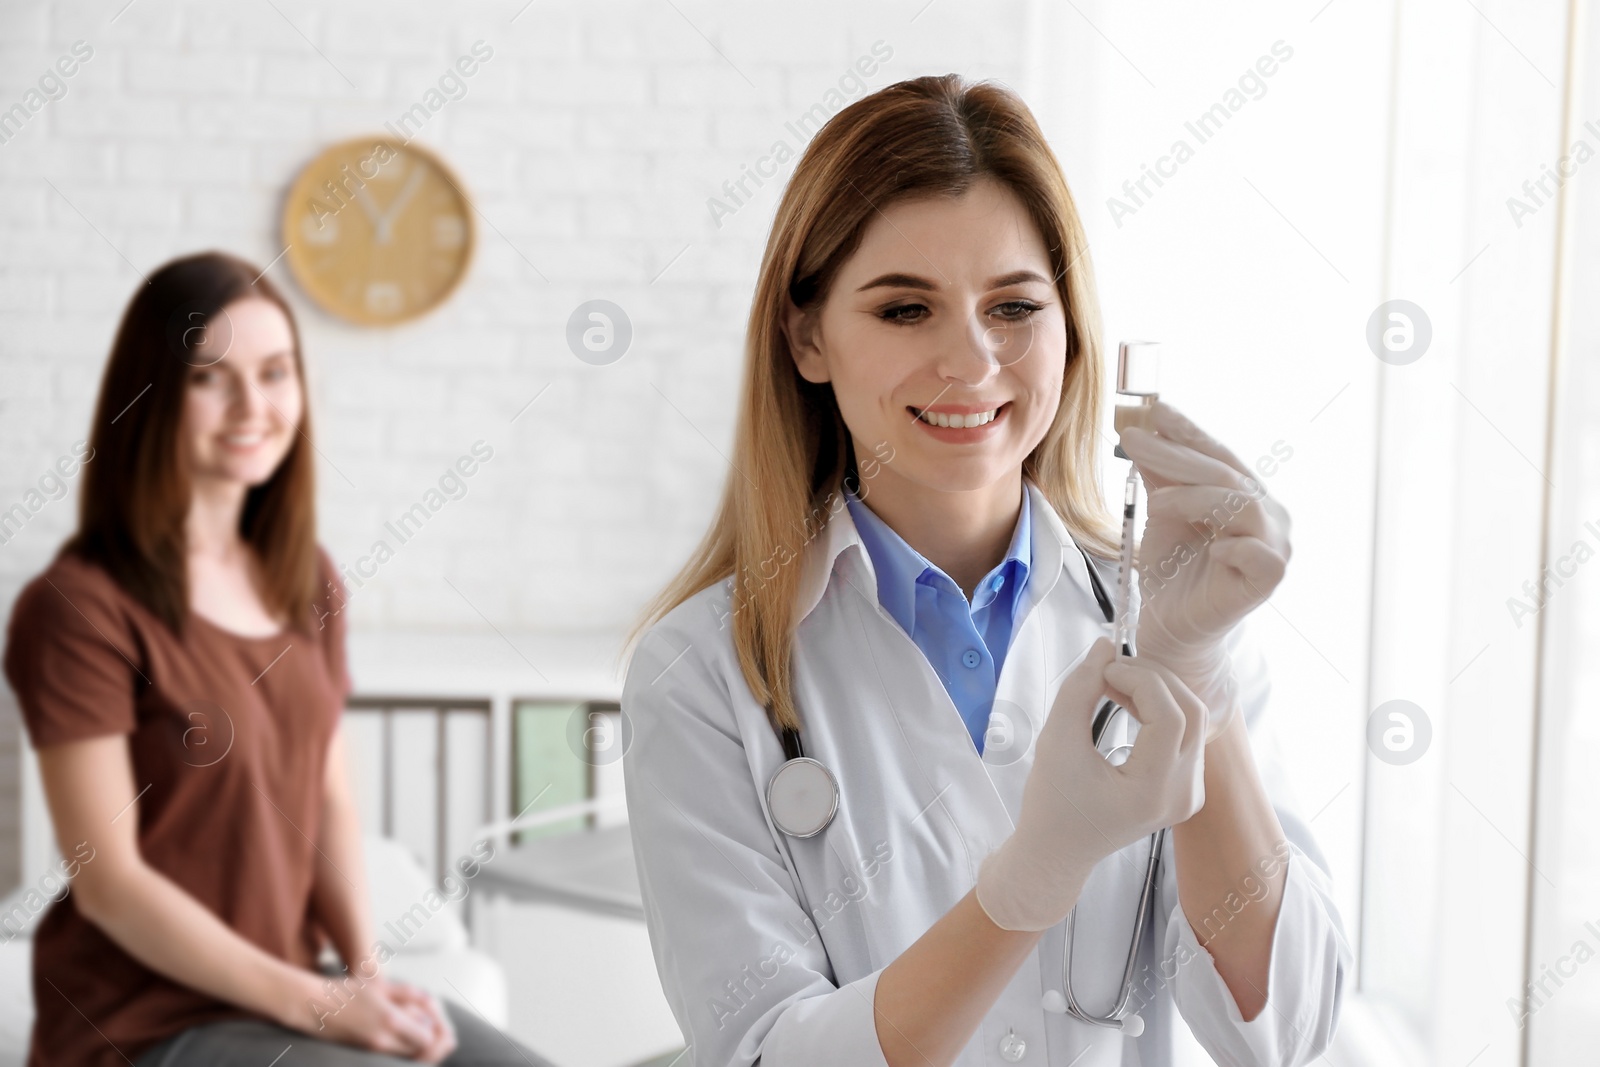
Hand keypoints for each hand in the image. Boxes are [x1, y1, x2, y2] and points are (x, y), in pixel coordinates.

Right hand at [288, 972, 456, 1061]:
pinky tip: (407, 1038)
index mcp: (390, 1020)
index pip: (428, 1040)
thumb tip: (433, 1012)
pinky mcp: (364, 1055)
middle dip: (435, 1046)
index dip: (439, 1034)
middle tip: (442, 1035)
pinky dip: (406, 1052)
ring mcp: (372, 1051)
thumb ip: (412, 996)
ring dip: (421, 1050)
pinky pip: (393, 1060)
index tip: (440, 1025)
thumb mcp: (383, 985)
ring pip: (408, 1061)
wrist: (313, 1006)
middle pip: (421, 1056)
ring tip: (426, 1034)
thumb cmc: (348, 991)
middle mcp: (383, 1041)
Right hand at [975, 639, 1206, 930]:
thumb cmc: (1051, 801)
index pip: (1171, 717)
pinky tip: (1129, 703)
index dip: (1140, 680)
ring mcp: (1189, 795)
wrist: (1059, 851)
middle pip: (1192, 713)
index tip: (1102, 670)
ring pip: (1194, 720)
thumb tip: (1105, 645)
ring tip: (1114, 684)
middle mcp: (1182, 796)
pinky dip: (1161, 710)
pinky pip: (1187, 735)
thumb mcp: (1056, 740)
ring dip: (1158, 691)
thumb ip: (1080, 688)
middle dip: (1152, 679)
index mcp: (1153, 792)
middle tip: (1108, 670)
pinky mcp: (1186, 789)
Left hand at [1118, 400, 1291, 741]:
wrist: (1169, 625)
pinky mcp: (1270, 576)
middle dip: (1178, 453)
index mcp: (1246, 494)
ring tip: (1155, 498)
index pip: (1218, 454)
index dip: (1188, 431)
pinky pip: (1255, 550)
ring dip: (1193, 494)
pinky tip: (1207, 544)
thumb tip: (1140, 428)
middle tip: (1134, 438)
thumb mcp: (1161, 513)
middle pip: (1225, 473)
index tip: (1154, 409)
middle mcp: (1268, 514)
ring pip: (1240, 503)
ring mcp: (1275, 544)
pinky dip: (1228, 542)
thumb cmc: (1170, 571)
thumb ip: (1159, 474)